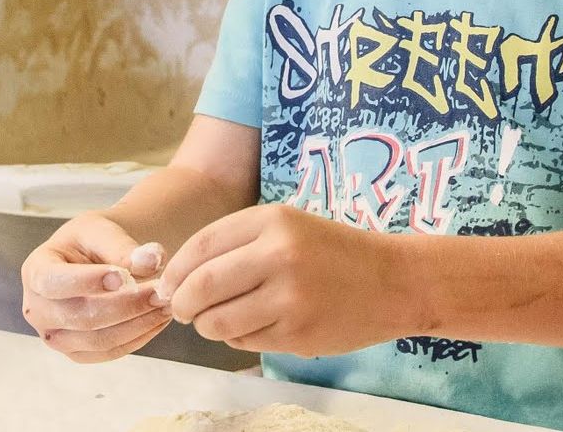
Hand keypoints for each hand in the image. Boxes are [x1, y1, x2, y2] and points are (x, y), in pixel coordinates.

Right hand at [22, 211, 171, 362]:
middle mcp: (37, 308)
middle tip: (161, 291)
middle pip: (80, 316)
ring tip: (166, 303)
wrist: (96, 259)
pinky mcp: (77, 352)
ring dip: (137, 323)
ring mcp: (54, 336)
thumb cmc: (93, 241)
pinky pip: (110, 352)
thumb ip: (123, 246)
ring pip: (98, 339)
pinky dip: (138, 336)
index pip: (53, 281)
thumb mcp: (103, 230)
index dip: (87, 282)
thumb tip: (151, 260)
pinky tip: (159, 318)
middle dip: (125, 305)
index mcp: (35, 271)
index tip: (125, 276)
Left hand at [158, 202, 417, 357]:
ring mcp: (290, 298)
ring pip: (219, 321)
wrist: (396, 282)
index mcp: (272, 221)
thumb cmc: (333, 251)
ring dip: (206, 326)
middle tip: (179, 309)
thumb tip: (178, 276)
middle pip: (201, 287)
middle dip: (180, 303)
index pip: (200, 246)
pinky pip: (246, 341)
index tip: (166, 284)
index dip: (175, 270)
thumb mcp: (287, 225)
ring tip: (213, 321)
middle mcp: (279, 256)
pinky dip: (237, 338)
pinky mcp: (298, 334)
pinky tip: (249, 327)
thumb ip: (235, 244)